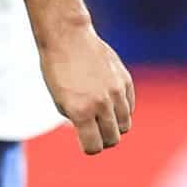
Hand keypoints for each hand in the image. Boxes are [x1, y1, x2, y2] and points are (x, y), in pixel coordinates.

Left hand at [40, 22, 136, 153]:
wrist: (68, 38)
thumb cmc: (57, 70)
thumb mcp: (60, 100)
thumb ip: (77, 120)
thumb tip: (93, 134)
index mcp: (81, 111)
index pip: (94, 146)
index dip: (89, 148)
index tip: (85, 142)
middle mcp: (101, 104)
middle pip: (113, 139)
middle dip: (103, 140)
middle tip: (95, 132)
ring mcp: (116, 92)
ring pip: (125, 124)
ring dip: (114, 126)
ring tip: (102, 117)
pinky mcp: (125, 80)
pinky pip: (130, 106)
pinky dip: (122, 110)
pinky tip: (110, 103)